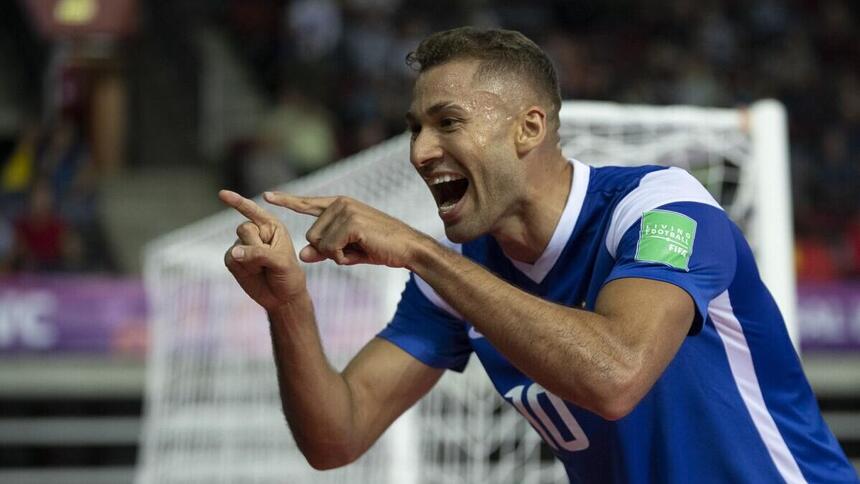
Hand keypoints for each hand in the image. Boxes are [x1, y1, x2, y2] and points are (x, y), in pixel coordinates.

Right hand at [219, 190, 307, 310]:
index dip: (237, 202)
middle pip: (244, 228)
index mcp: (271, 226)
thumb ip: (260, 253)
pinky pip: (230, 258)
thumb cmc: (288, 275)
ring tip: (263, 269)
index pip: (253, 210)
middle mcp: (256, 232)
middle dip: (255, 245)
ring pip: (237, 245)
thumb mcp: (281, 262)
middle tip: (269, 259)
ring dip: (251, 259)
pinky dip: (242, 267)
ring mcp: (243, 245)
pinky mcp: (234, 260)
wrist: (282, 297)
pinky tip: (252, 273)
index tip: (222, 194)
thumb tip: (234, 253)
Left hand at [263, 192, 428, 268]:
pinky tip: (363, 250)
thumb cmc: (380, 247)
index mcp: (339, 205)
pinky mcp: (352, 222)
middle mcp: (340, 203)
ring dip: (337, 255)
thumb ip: (324, 251)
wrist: (409, 248)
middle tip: (356, 248)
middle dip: (329, 251)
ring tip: (361, 248)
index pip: (307, 203)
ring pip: (319, 244)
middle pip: (311, 236)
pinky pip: (331, 249)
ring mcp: (346, 211)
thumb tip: (302, 255)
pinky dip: (344, 257)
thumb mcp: (348, 250)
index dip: (286, 200)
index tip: (266, 196)